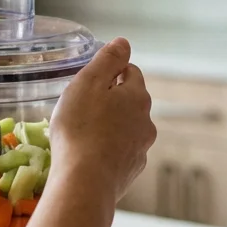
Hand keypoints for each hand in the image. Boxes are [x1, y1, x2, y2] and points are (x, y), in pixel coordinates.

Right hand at [47, 39, 156, 203]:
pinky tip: (90, 157)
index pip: (131, 73)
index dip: (111, 72)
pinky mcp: (131, 172)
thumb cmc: (80, 128)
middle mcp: (146, 122)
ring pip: (127, 129)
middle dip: (112, 101)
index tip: (92, 80)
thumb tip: (124, 42)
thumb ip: (107, 60)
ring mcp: (141, 150)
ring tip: (84, 134)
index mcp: (137, 96)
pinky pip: (120, 154)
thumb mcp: (87, 83)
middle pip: (131, 102)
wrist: (84, 183)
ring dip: (111, 127)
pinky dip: (108, 151)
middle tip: (83, 107)